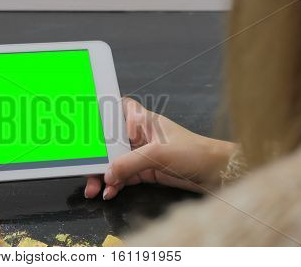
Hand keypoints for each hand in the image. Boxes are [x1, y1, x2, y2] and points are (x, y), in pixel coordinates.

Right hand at [85, 97, 235, 199]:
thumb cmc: (194, 152)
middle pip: (110, 142)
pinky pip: (124, 176)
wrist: (216, 173)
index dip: (102, 112)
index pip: (118, 108)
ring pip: (115, 161)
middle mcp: (139, 135)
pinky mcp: (145, 170)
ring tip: (94, 188)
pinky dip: (115, 184)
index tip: (85, 122)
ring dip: (104, 175)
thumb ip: (129, 164)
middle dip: (97, 156)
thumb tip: (106, 174)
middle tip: (85, 169)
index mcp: (142, 121)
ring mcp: (141, 153)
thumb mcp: (158, 154)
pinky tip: (109, 191)